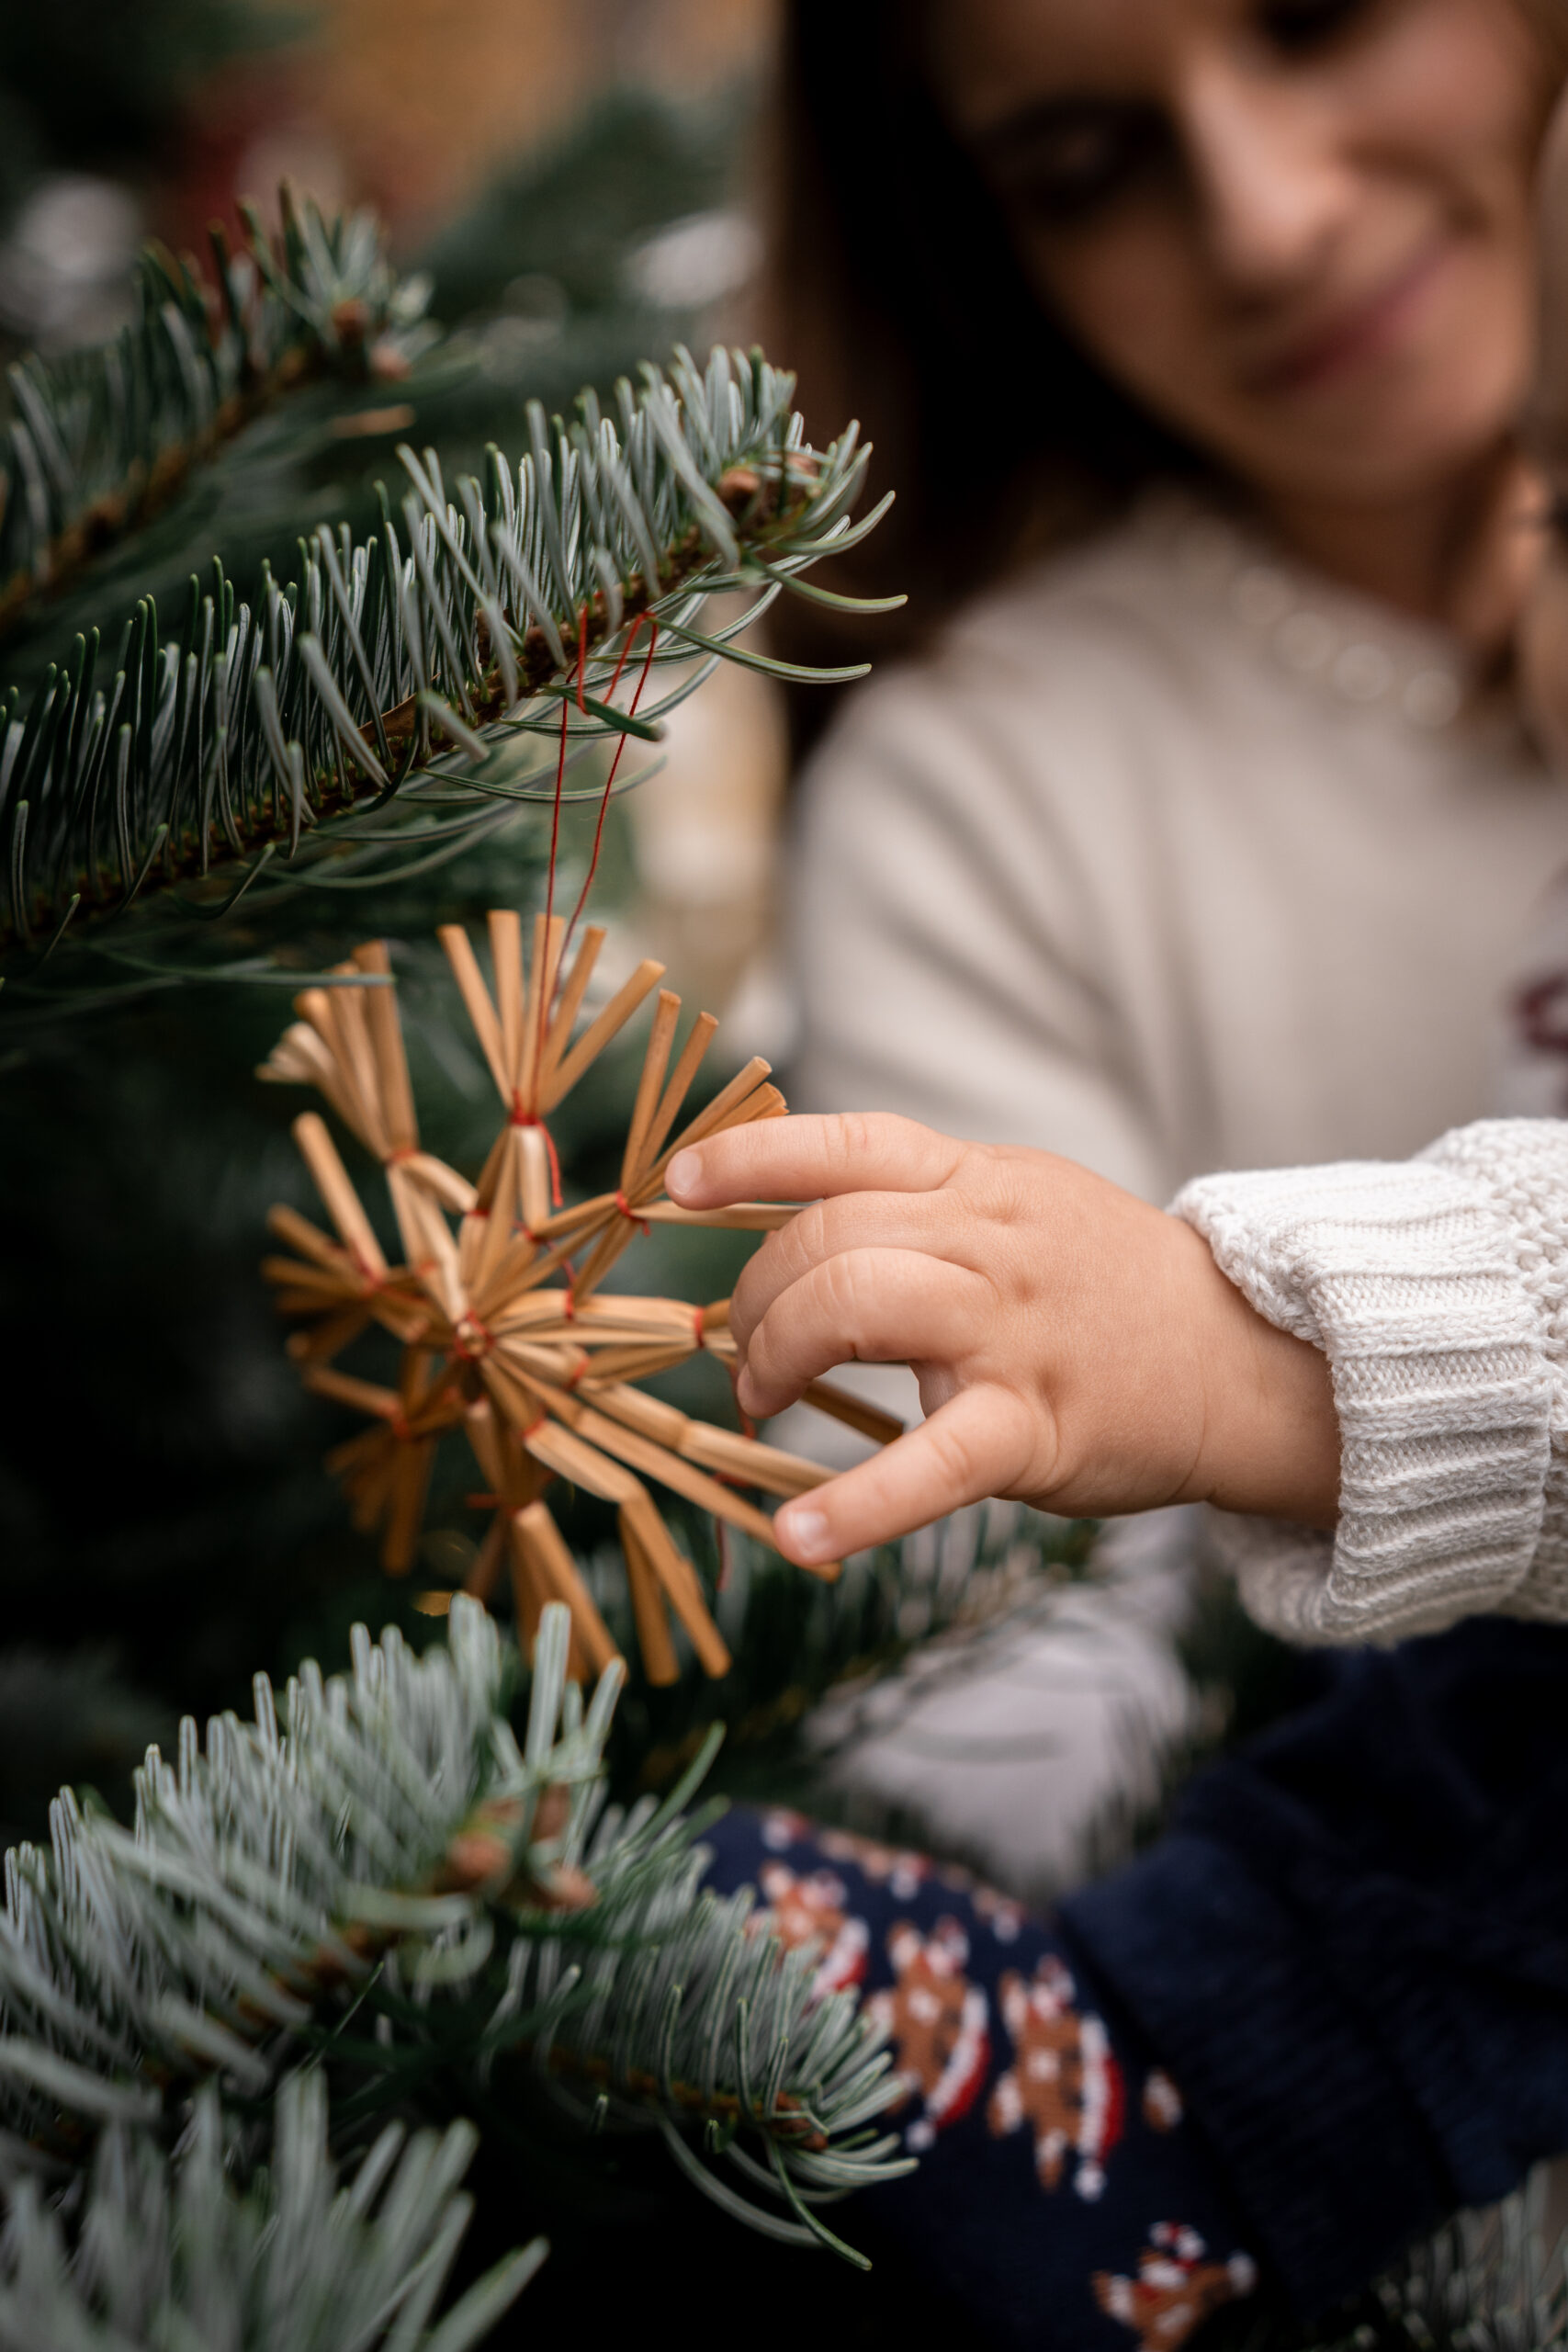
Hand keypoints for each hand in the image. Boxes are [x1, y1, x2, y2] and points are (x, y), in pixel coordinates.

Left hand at [665, 1113, 1338, 1568]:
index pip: (848, 1141)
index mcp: (976, 1180)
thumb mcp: (1021, 1202)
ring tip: (760, 1405)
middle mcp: (989, 1239)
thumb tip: (791, 1211)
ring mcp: (1012, 1329)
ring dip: (776, 1357)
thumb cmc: (1108, 1288)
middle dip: (755, 1297)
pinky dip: (854, 1505)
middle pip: (828, 1235)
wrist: (1245, 1359)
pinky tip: (796, 1536)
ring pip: (856, 1303)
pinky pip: (930, 1464)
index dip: (750, 1157)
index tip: (678, 1183)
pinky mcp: (1035, 1426)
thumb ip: (922, 1201)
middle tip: (741, 1355)